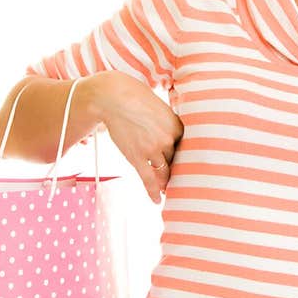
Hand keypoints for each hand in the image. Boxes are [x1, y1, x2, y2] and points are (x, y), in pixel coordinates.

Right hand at [87, 70, 183, 203]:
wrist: (112, 97)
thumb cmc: (134, 97)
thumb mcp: (160, 107)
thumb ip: (168, 122)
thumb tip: (171, 132)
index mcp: (177, 126)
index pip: (186, 148)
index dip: (184, 156)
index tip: (186, 164)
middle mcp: (168, 140)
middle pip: (176, 161)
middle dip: (176, 170)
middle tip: (180, 179)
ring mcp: (153, 150)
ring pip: (164, 173)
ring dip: (166, 182)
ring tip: (167, 190)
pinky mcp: (137, 157)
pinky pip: (149, 180)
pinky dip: (153, 192)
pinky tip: (156, 201)